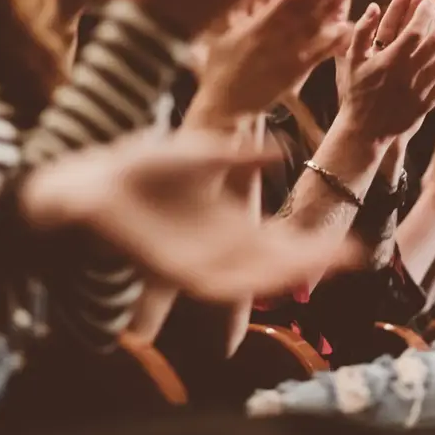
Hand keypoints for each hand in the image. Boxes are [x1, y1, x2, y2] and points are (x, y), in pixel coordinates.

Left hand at [30, 130, 360, 302]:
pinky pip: (209, 284)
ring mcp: (192, 262)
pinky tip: (264, 279)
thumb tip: (282, 150)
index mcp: (226, 226)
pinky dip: (238, 282)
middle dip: (313, 261)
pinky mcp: (166, 269)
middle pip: (274, 263)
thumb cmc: (134, 168)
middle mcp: (216, 250)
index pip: (281, 241)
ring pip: (249, 278)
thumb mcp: (199, 154)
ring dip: (284, 273)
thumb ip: (238, 156)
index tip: (354, 243)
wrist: (80, 181)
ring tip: (320, 263)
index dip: (315, 243)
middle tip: (355, 255)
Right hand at [191, 0, 352, 121]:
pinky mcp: (295, 74)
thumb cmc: (221, 67)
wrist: (226, 108)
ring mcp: (286, 57)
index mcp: (254, 28)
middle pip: (302, 12)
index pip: (283, 2)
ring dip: (330, 11)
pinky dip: (332, 42)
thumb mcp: (221, 32)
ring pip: (312, 30)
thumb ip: (234, 6)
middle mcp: (273, 40)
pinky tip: (346, 28)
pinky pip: (317, 56)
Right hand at [337, 0, 434, 142]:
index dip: (425, 12)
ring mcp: (421, 89)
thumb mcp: (351, 61)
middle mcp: (409, 75)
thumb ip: (361, 32)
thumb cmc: (355, 93)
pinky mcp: (429, 102)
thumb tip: (374, 6)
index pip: (415, 30)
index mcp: (390, 62)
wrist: (365, 131)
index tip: (430, 0)